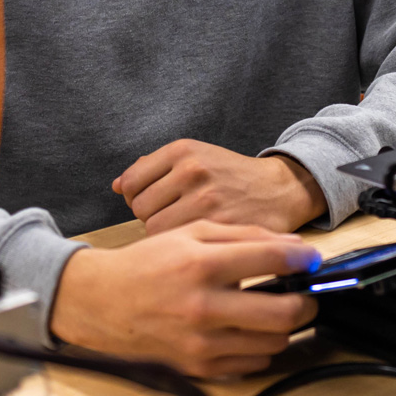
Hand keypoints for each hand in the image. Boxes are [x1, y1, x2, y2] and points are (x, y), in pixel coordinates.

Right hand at [50, 220, 319, 376]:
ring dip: (286, 327)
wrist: (102, 302)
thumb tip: (291, 243)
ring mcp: (201, 343)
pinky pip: (251, 363)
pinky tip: (252, 329)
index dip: (300, 258)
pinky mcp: (198, 367)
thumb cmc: (148, 263)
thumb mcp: (191, 233)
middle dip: (306, 303)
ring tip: (278, 309)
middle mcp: (203, 307)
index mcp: (201, 265)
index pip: (269, 260)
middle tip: (306, 293)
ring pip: (272, 343)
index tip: (311, 258)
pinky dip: (261, 347)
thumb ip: (242, 235)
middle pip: (282, 313)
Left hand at [112, 139, 327, 234]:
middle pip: (141, 208)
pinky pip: (179, 243)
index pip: (131, 182)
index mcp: (182, 150)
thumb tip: (117, 185)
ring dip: (166, 234)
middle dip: (152, 216)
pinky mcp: (219, 225)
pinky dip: (183, 245)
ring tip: (184, 229)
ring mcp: (206, 199)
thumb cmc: (229, 176)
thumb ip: (153, 167)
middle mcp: (192, 170)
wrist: (278, 190)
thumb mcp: (194, 157)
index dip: (137, 197)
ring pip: (156, 229)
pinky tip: (196, 240)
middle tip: (173, 217)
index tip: (154, 203)